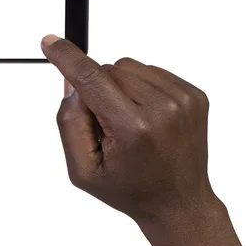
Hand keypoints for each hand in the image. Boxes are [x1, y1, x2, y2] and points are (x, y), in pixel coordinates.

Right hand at [41, 35, 217, 224]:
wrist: (178, 203)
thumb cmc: (130, 189)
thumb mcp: (82, 170)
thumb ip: (69, 123)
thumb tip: (71, 82)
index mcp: (133, 129)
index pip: (91, 79)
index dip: (67, 58)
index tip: (50, 43)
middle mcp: (162, 109)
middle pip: (107, 70)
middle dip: (95, 90)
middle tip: (104, 126)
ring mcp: (183, 99)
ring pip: (128, 67)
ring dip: (118, 88)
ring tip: (127, 123)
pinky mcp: (194, 94)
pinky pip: (150, 72)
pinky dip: (139, 89)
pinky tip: (144, 117)